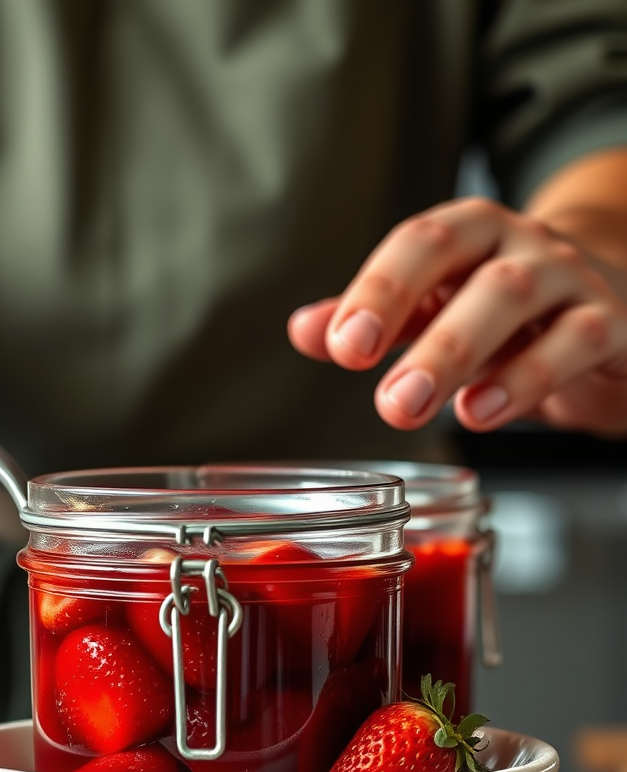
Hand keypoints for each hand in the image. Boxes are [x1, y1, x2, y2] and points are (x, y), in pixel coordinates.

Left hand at [288, 195, 626, 437]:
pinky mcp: (613, 324)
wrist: (611, 303)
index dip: (377, 291)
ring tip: (417, 408)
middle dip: (424, 340)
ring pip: (520, 302)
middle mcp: (522, 245)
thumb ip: (373, 318)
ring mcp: (572, 280)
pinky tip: (483, 411)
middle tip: (385, 400)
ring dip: (463, 358)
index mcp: (469, 233)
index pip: (419, 244)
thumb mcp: (434, 307)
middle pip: (474, 276)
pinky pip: (577, 341)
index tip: (340, 346)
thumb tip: (303, 330)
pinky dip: (528, 378)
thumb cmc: (505, 310)